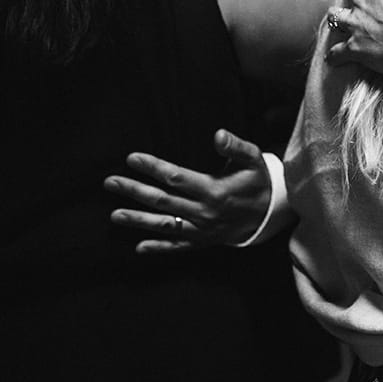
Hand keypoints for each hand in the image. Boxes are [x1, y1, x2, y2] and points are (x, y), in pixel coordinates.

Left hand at [104, 129, 269, 253]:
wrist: (272, 214)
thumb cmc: (259, 182)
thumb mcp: (253, 160)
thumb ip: (235, 146)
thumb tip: (217, 134)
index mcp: (214, 190)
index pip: (176, 178)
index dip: (153, 167)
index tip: (132, 159)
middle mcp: (204, 212)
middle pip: (163, 201)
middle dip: (134, 191)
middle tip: (110, 182)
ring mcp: (202, 229)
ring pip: (165, 225)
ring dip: (138, 221)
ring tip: (114, 215)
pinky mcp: (202, 241)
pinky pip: (177, 246)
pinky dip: (158, 248)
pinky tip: (138, 247)